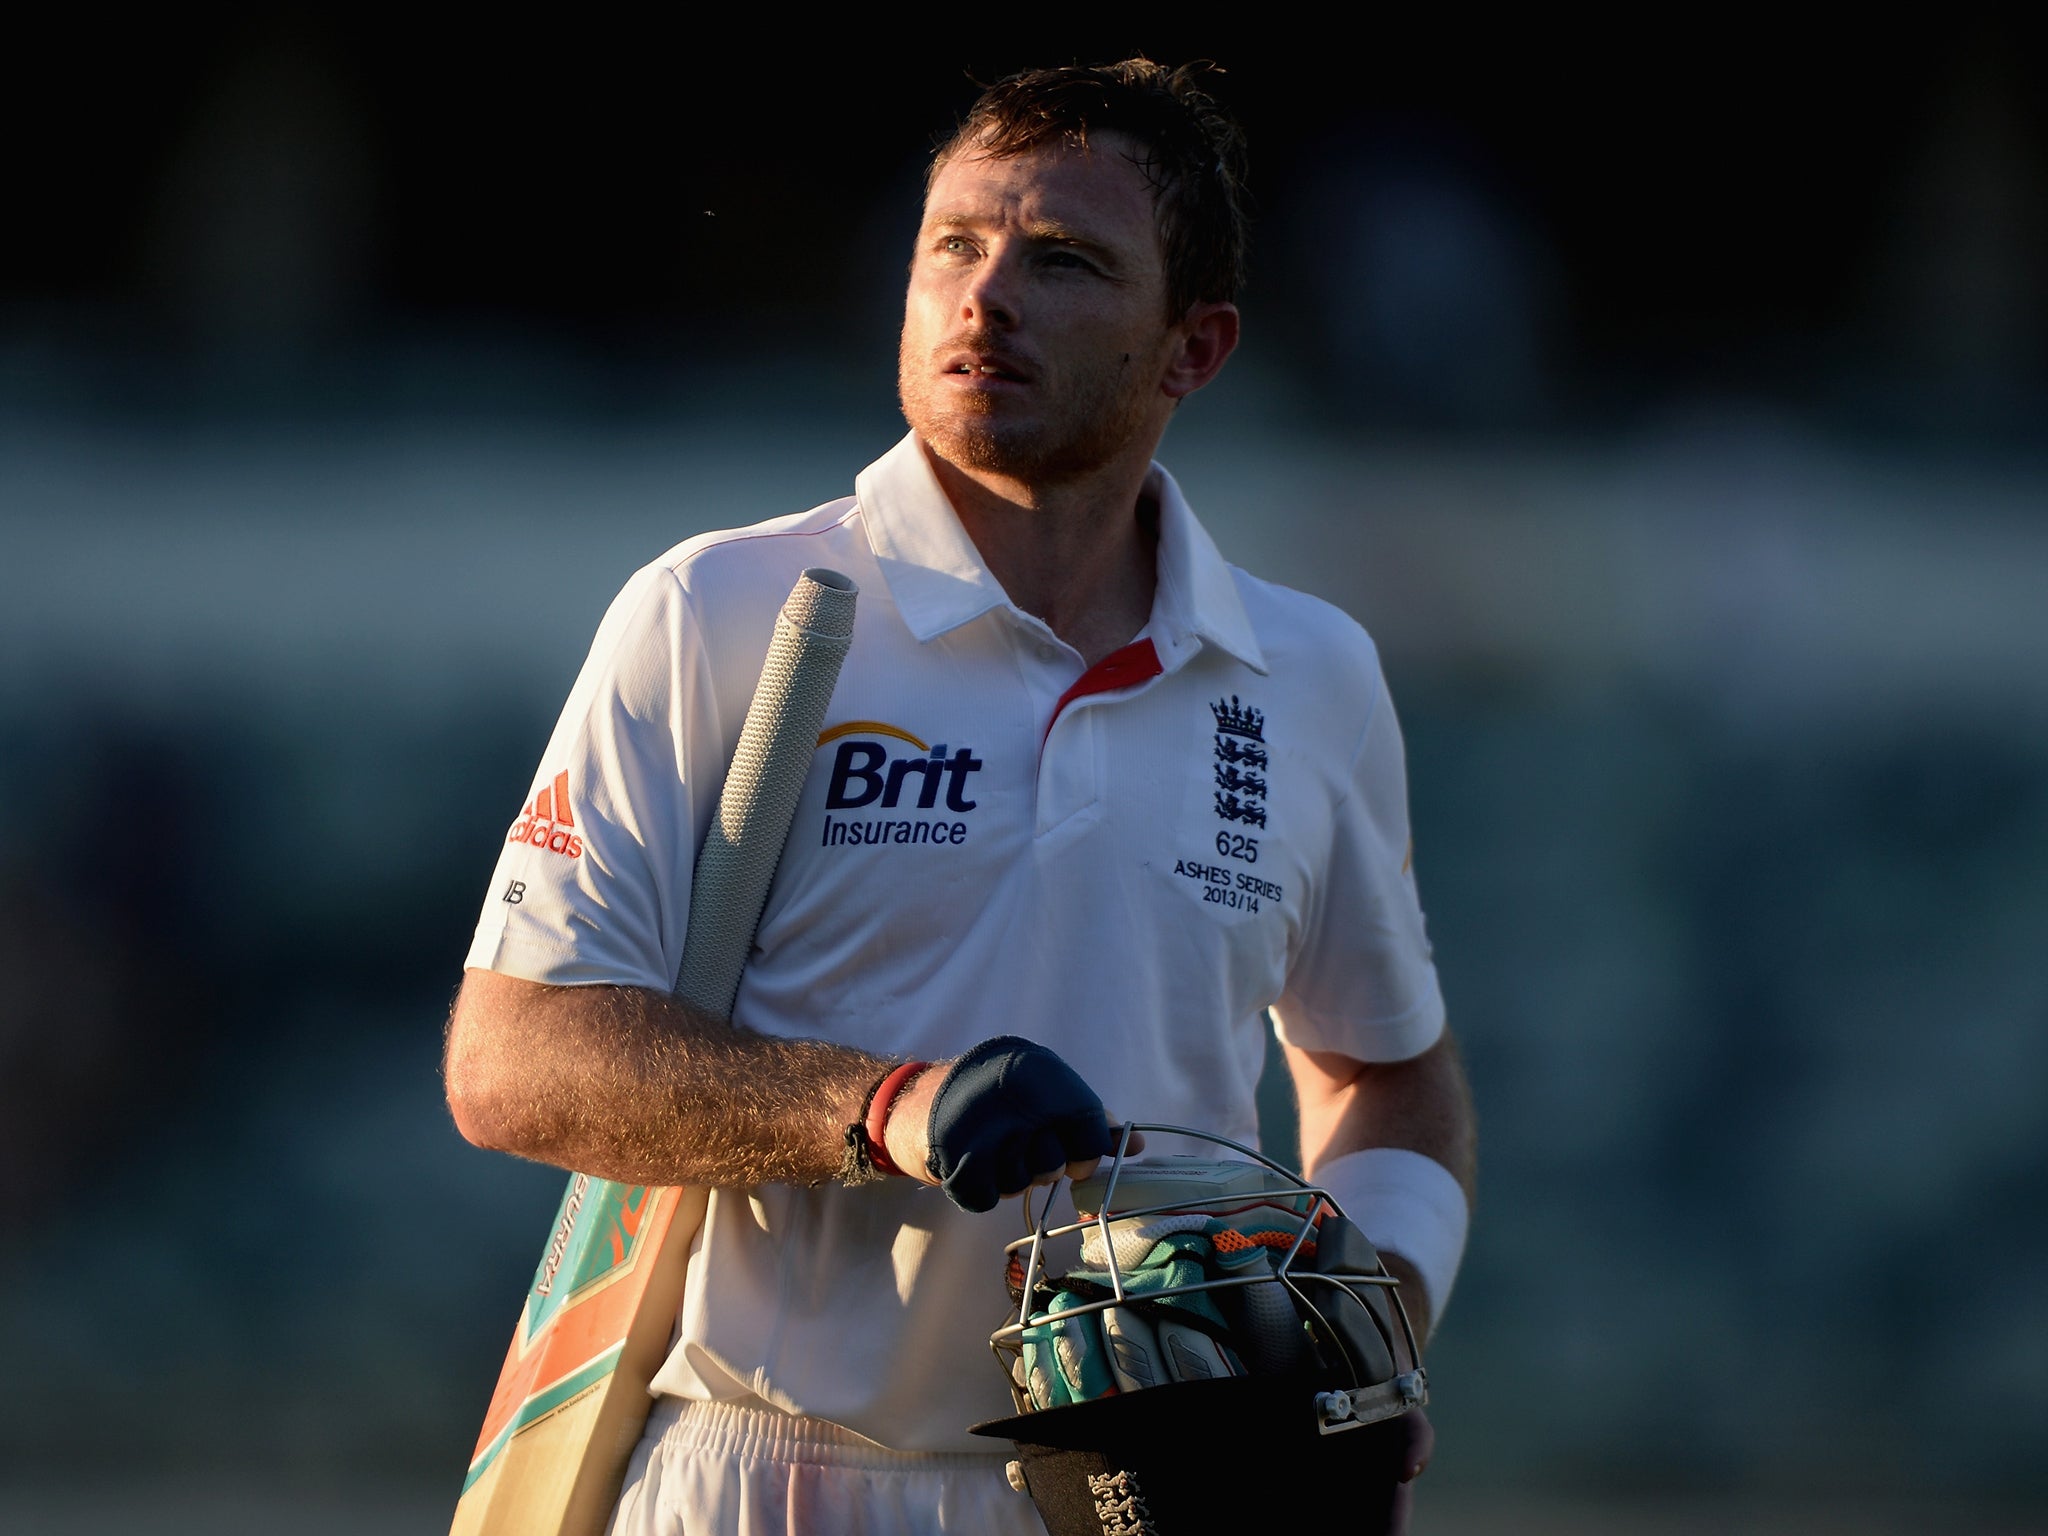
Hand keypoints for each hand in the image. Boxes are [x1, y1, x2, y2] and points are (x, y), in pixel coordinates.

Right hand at [881, 1036, 1130, 1211]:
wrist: (911, 1102)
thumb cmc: (987, 1096)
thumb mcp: (1037, 1087)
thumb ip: (1085, 1113)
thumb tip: (1133, 1144)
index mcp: (1033, 1068)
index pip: (1087, 1123)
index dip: (1090, 1148)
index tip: (1081, 1157)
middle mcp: (1007, 1095)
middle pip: (1054, 1162)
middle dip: (1045, 1166)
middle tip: (1027, 1151)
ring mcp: (978, 1130)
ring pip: (1022, 1184)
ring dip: (1012, 1177)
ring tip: (992, 1151)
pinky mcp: (953, 1161)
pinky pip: (990, 1198)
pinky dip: (984, 1190)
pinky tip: (974, 1166)